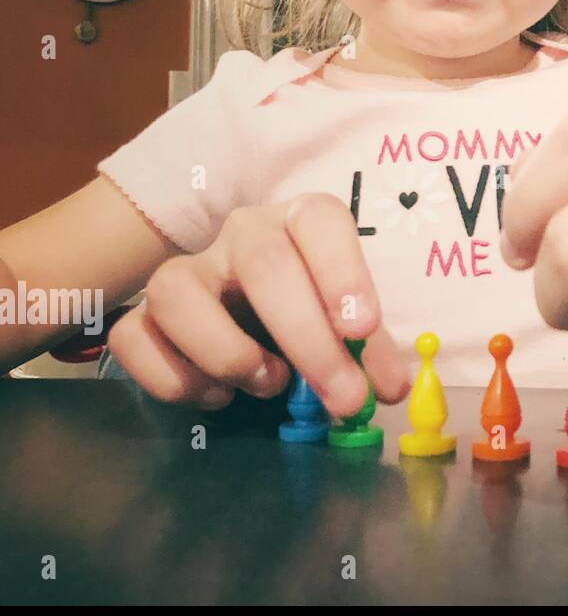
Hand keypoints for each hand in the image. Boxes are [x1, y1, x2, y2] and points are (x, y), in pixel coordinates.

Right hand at [107, 194, 408, 415]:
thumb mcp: (348, 327)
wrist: (251, 320)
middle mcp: (242, 234)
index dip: (343, 271)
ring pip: (175, 290)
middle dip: (307, 337)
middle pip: (263, 264)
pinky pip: (133, 338)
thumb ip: (371, 353)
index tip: (363, 329)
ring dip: (227, 351)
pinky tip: (219, 395)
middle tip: (343, 396)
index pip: (320, 219)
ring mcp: (187, 270)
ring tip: (270, 384)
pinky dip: (175, 380)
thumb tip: (387, 388)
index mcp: (300, 222)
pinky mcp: (142, 315)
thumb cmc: (311, 314)